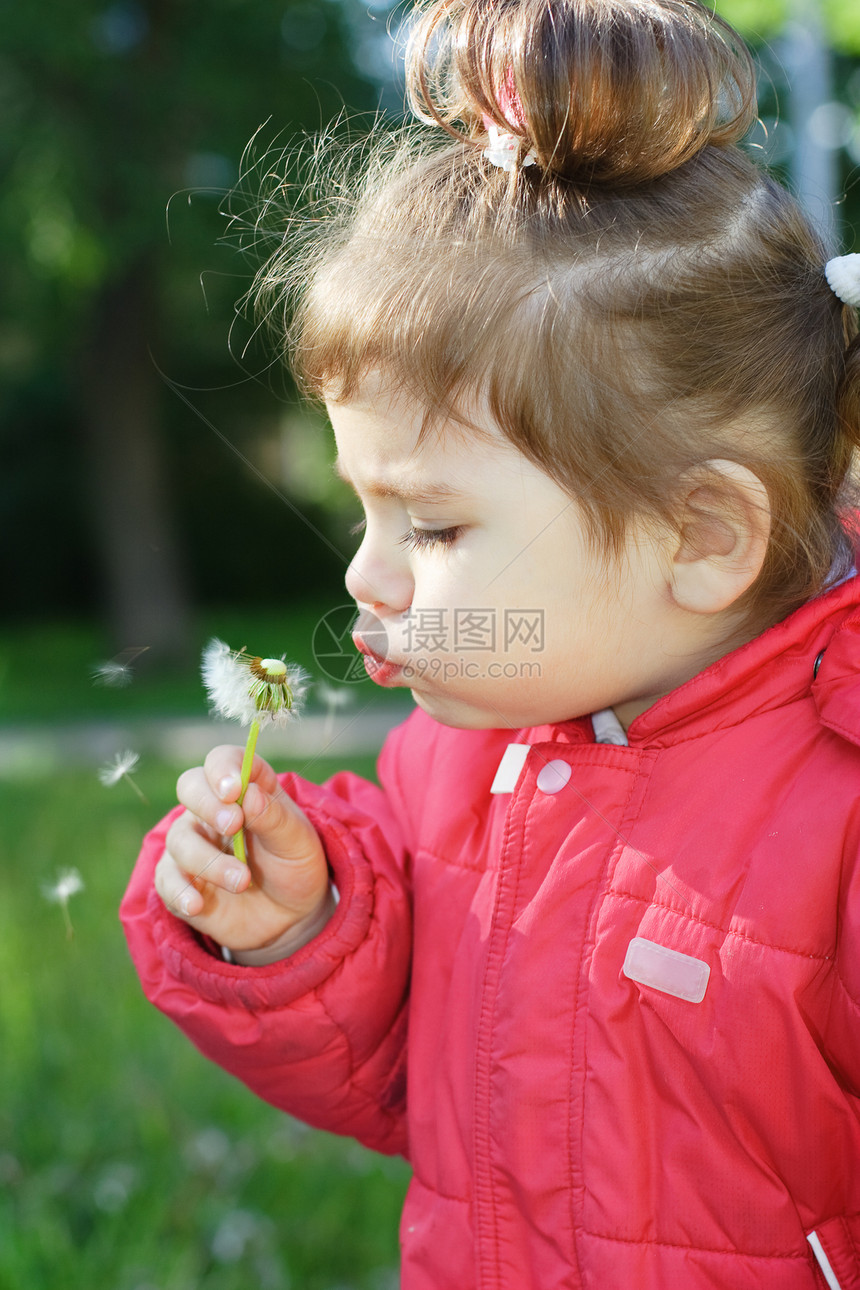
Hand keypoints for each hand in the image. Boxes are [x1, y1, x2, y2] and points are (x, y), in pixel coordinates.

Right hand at [155, 745, 331, 957]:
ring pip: (179, 838)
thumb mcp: (297, 842)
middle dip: (207, 804)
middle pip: (190, 786)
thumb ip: (274, 817)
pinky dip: (180, 891)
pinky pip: (166, 879)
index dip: (224, 768)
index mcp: (246, 788)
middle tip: (233, 825)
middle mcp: (213, 810)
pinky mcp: (180, 880)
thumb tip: (248, 793)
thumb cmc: (294, 866)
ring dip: (209, 861)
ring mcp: (193, 844)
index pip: (224, 760)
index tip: (235, 789)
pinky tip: (198, 904)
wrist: (290, 915)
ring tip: (242, 882)